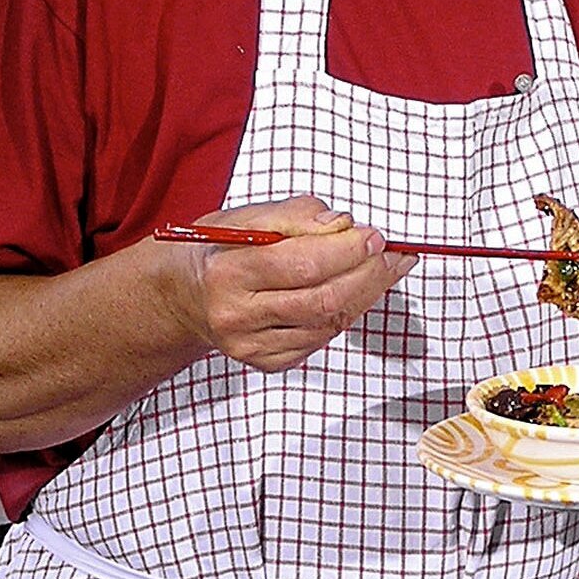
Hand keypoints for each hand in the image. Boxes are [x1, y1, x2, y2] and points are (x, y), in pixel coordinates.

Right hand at [163, 195, 415, 371]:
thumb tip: (342, 224)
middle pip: (322, 300)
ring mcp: (251, 347)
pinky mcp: (267, 363)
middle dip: (368, 275)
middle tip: (394, 254)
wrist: (184, 296)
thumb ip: (296, 215)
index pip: (301, 264)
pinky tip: (357, 292)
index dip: (347, 251)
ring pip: (328, 324)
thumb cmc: (221, 249)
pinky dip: (346, 313)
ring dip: (366, 294)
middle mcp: (237, 317)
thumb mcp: (247, 217)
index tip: (375, 235)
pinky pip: (321, 340)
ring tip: (386, 268)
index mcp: (228, 273)